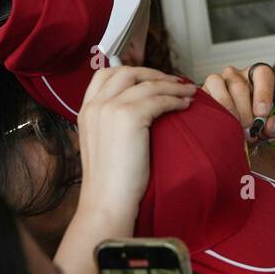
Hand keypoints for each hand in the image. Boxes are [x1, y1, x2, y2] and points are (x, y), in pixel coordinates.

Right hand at [76, 66, 196, 231]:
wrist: (107, 201)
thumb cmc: (111, 181)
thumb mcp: (103, 143)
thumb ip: (111, 123)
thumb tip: (137, 110)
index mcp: (86, 110)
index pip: (105, 75)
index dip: (132, 72)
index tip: (152, 78)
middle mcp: (95, 105)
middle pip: (127, 72)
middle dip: (154, 73)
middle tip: (175, 82)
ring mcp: (110, 109)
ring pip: (148, 84)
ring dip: (172, 86)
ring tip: (189, 92)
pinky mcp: (129, 117)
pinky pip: (159, 99)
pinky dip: (175, 99)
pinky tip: (184, 106)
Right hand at [200, 63, 274, 142]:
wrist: (232, 136)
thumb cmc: (253, 128)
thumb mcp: (270, 131)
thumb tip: (270, 125)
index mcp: (257, 77)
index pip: (263, 74)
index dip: (263, 93)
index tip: (262, 114)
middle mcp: (236, 75)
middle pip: (240, 86)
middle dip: (245, 112)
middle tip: (249, 132)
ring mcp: (217, 80)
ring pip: (219, 87)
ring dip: (228, 111)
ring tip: (235, 129)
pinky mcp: (203, 91)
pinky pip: (206, 96)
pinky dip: (214, 112)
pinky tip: (220, 125)